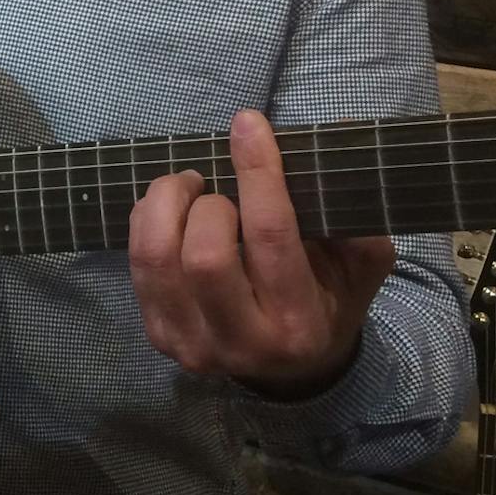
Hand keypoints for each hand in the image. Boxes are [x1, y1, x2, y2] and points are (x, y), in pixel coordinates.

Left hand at [126, 110, 393, 395]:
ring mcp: (193, 345)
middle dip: (206, 203)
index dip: (257, 172)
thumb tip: (338, 145)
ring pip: (157, 258)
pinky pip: (137, 266)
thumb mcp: (358, 268)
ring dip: (165, 205)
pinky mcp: (160, 336)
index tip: (248, 124)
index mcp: (299, 323)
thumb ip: (355, 219)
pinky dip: (146, 224)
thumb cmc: (326, 300)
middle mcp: (243, 343)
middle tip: (212, 186)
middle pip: (205, 255)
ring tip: (186, 190)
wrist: (290, 370)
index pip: (271, 236)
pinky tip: (168, 214)